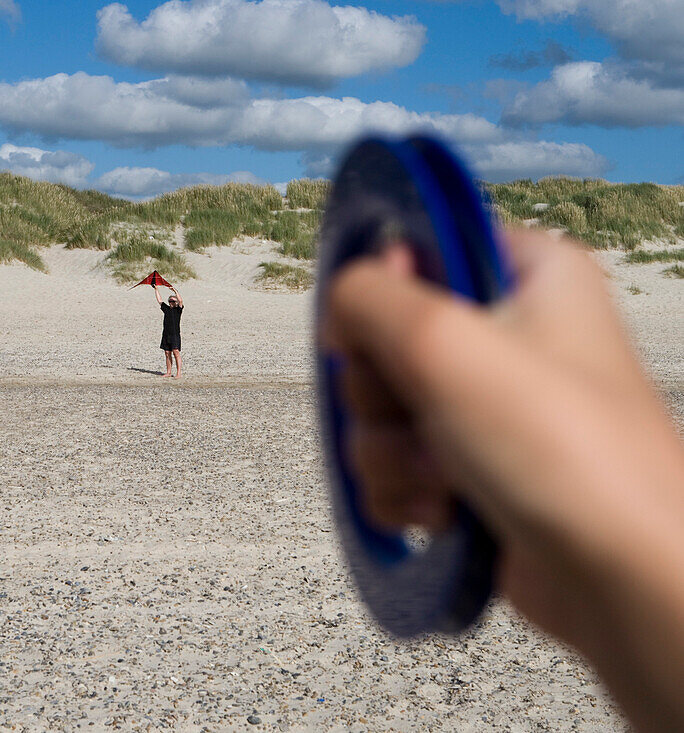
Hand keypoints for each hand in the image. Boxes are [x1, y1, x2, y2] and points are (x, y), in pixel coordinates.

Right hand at [325, 229, 683, 730]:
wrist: (619, 578)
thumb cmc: (556, 449)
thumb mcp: (443, 341)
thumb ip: (367, 297)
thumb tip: (339, 308)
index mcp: (529, 273)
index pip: (421, 247)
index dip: (384, 292)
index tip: (386, 336)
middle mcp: (510, 333)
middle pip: (383, 337)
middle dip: (380, 393)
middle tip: (419, 417)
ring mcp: (489, 405)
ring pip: (380, 410)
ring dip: (388, 453)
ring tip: (439, 480)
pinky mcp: (471, 467)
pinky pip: (395, 463)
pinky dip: (403, 490)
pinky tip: (440, 512)